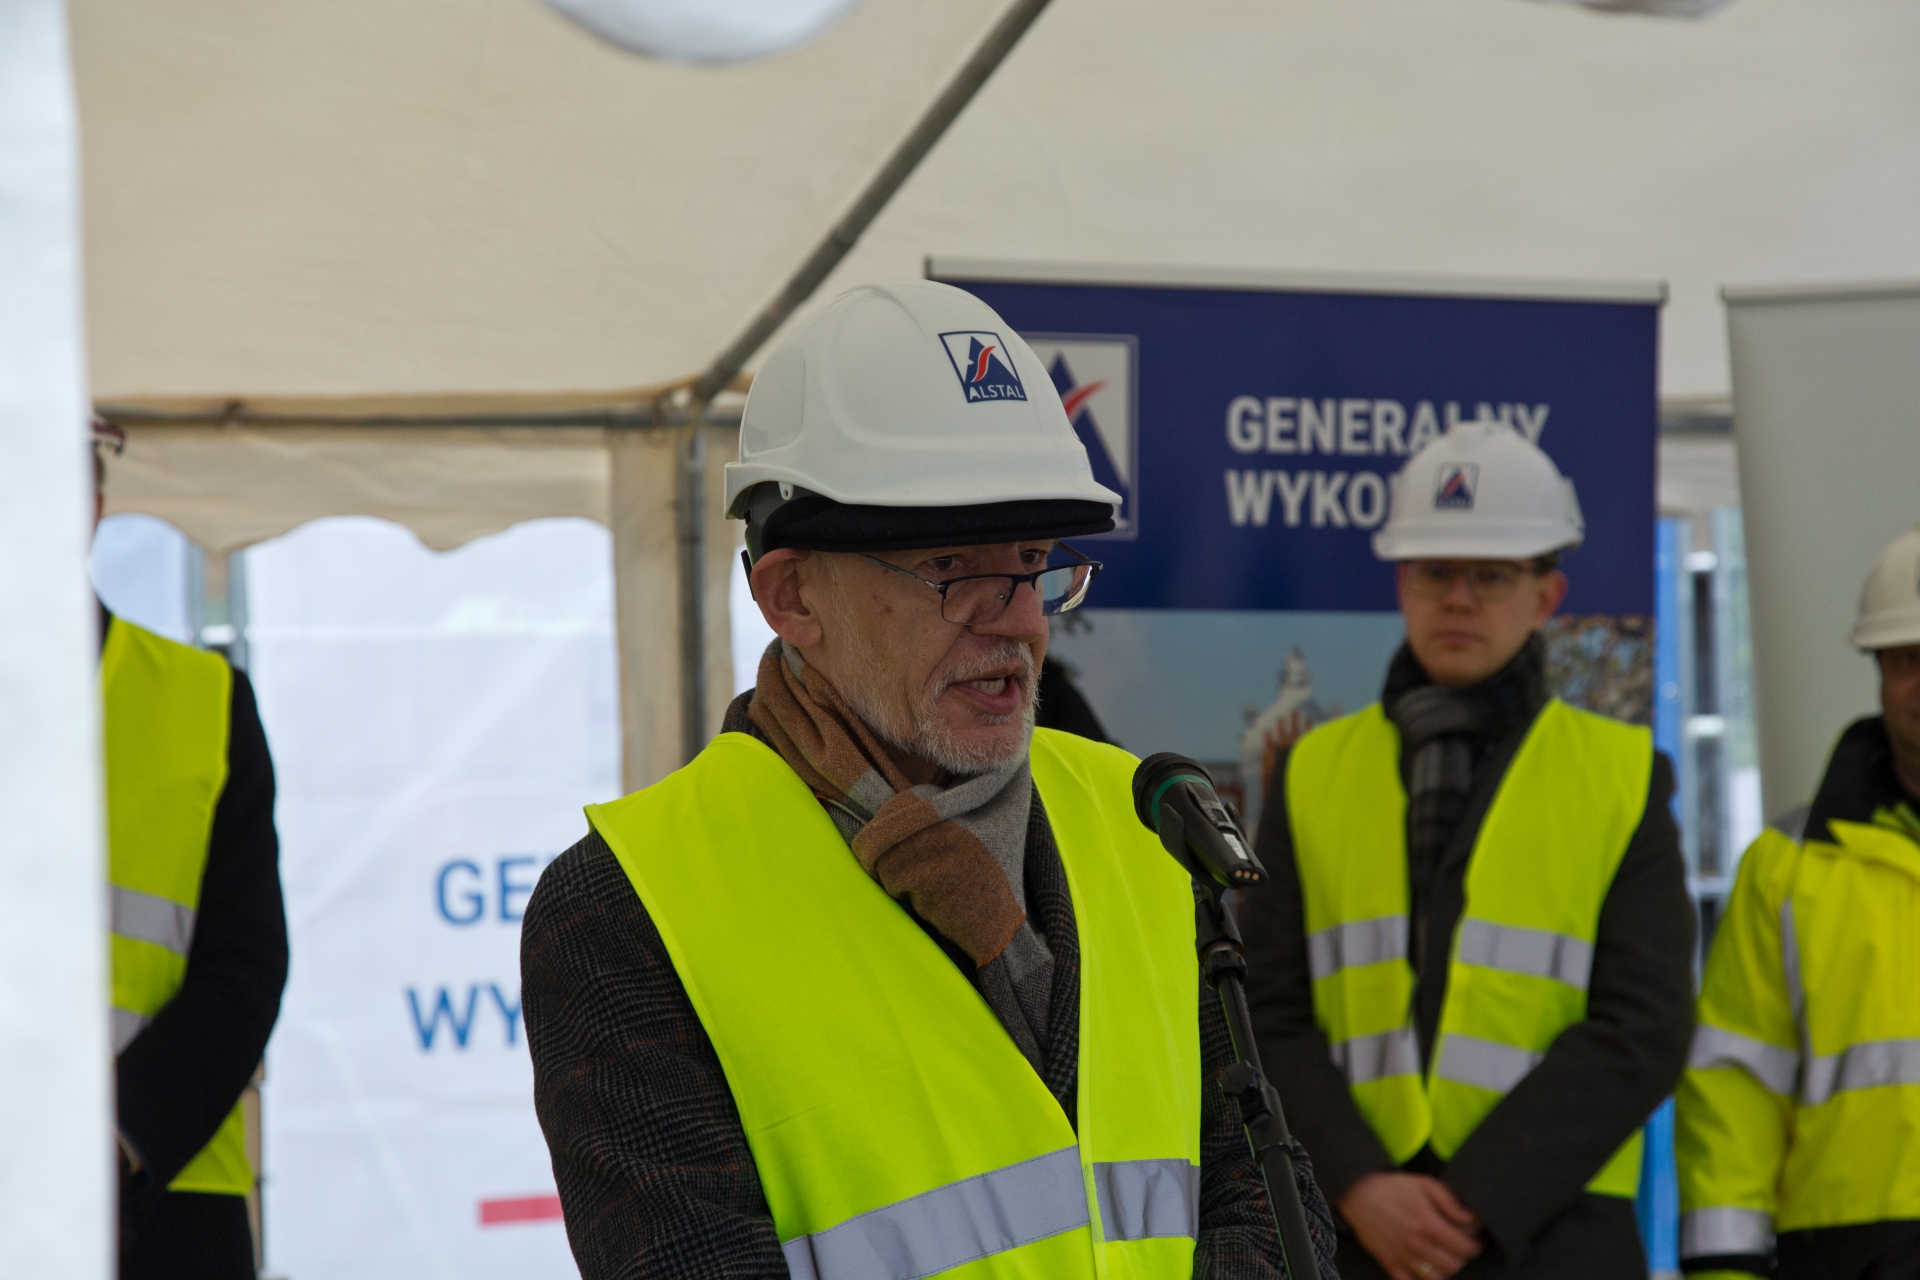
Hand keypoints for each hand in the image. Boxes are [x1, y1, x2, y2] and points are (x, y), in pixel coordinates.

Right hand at [1337, 1172, 1482, 1279]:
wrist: (1358, 1194)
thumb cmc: (1393, 1188)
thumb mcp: (1425, 1184)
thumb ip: (1451, 1202)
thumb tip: (1471, 1220)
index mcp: (1429, 1225)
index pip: (1465, 1248)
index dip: (1475, 1246)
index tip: (1474, 1240)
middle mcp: (1418, 1245)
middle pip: (1454, 1266)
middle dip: (1463, 1257)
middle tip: (1460, 1247)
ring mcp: (1403, 1258)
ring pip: (1437, 1278)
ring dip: (1446, 1270)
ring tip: (1444, 1257)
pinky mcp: (1390, 1264)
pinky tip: (1426, 1269)